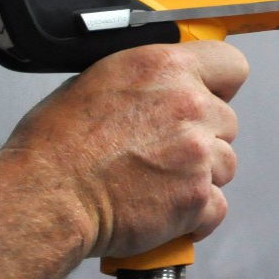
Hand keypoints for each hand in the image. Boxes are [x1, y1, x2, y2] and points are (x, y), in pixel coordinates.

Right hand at [1, 41, 248, 258]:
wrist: (46, 195)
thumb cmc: (58, 143)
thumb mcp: (99, 79)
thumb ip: (149, 80)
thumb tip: (165, 87)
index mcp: (165, 68)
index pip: (231, 64)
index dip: (221, 84)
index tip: (212, 95)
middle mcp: (189, 106)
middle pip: (227, 122)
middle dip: (203, 136)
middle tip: (165, 149)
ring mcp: (197, 153)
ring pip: (225, 165)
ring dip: (201, 175)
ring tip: (159, 181)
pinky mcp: (196, 197)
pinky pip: (218, 206)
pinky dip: (196, 213)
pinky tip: (166, 208)